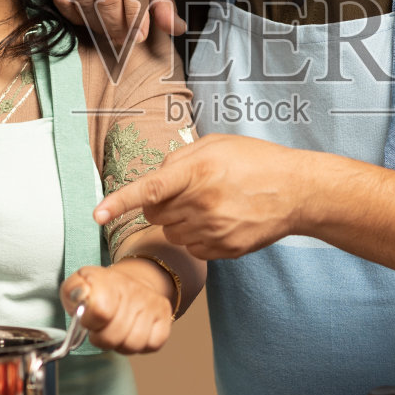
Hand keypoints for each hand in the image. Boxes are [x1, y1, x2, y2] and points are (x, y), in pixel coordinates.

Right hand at [50, 0, 185, 45]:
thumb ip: (164, 5)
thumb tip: (176, 28)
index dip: (137, 17)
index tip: (139, 37)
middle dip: (117, 26)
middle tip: (123, 40)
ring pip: (85, 2)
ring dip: (97, 25)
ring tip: (109, 31)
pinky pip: (64, 0)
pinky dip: (76, 17)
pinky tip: (88, 19)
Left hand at [61, 262, 173, 353]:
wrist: (133, 282)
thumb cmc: (101, 291)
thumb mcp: (79, 284)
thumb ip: (72, 291)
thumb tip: (80, 297)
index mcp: (108, 281)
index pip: (100, 311)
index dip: (90, 323)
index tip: (88, 320)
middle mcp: (134, 290)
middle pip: (113, 336)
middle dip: (102, 339)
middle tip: (101, 329)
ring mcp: (152, 304)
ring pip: (133, 344)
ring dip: (121, 344)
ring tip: (117, 332)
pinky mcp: (165, 318)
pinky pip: (152, 345)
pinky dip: (141, 346)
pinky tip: (133, 333)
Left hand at [92, 134, 301, 259]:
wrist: (297, 191)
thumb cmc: (256, 162)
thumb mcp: (217, 144)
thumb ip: (180, 158)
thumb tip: (156, 176)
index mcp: (198, 171)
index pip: (149, 189)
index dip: (120, 202)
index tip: (97, 215)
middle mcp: (203, 203)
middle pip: (154, 214)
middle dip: (160, 204)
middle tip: (186, 191)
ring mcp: (214, 230)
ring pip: (171, 233)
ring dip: (179, 220)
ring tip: (209, 204)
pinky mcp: (223, 250)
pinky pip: (191, 248)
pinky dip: (197, 236)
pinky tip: (219, 220)